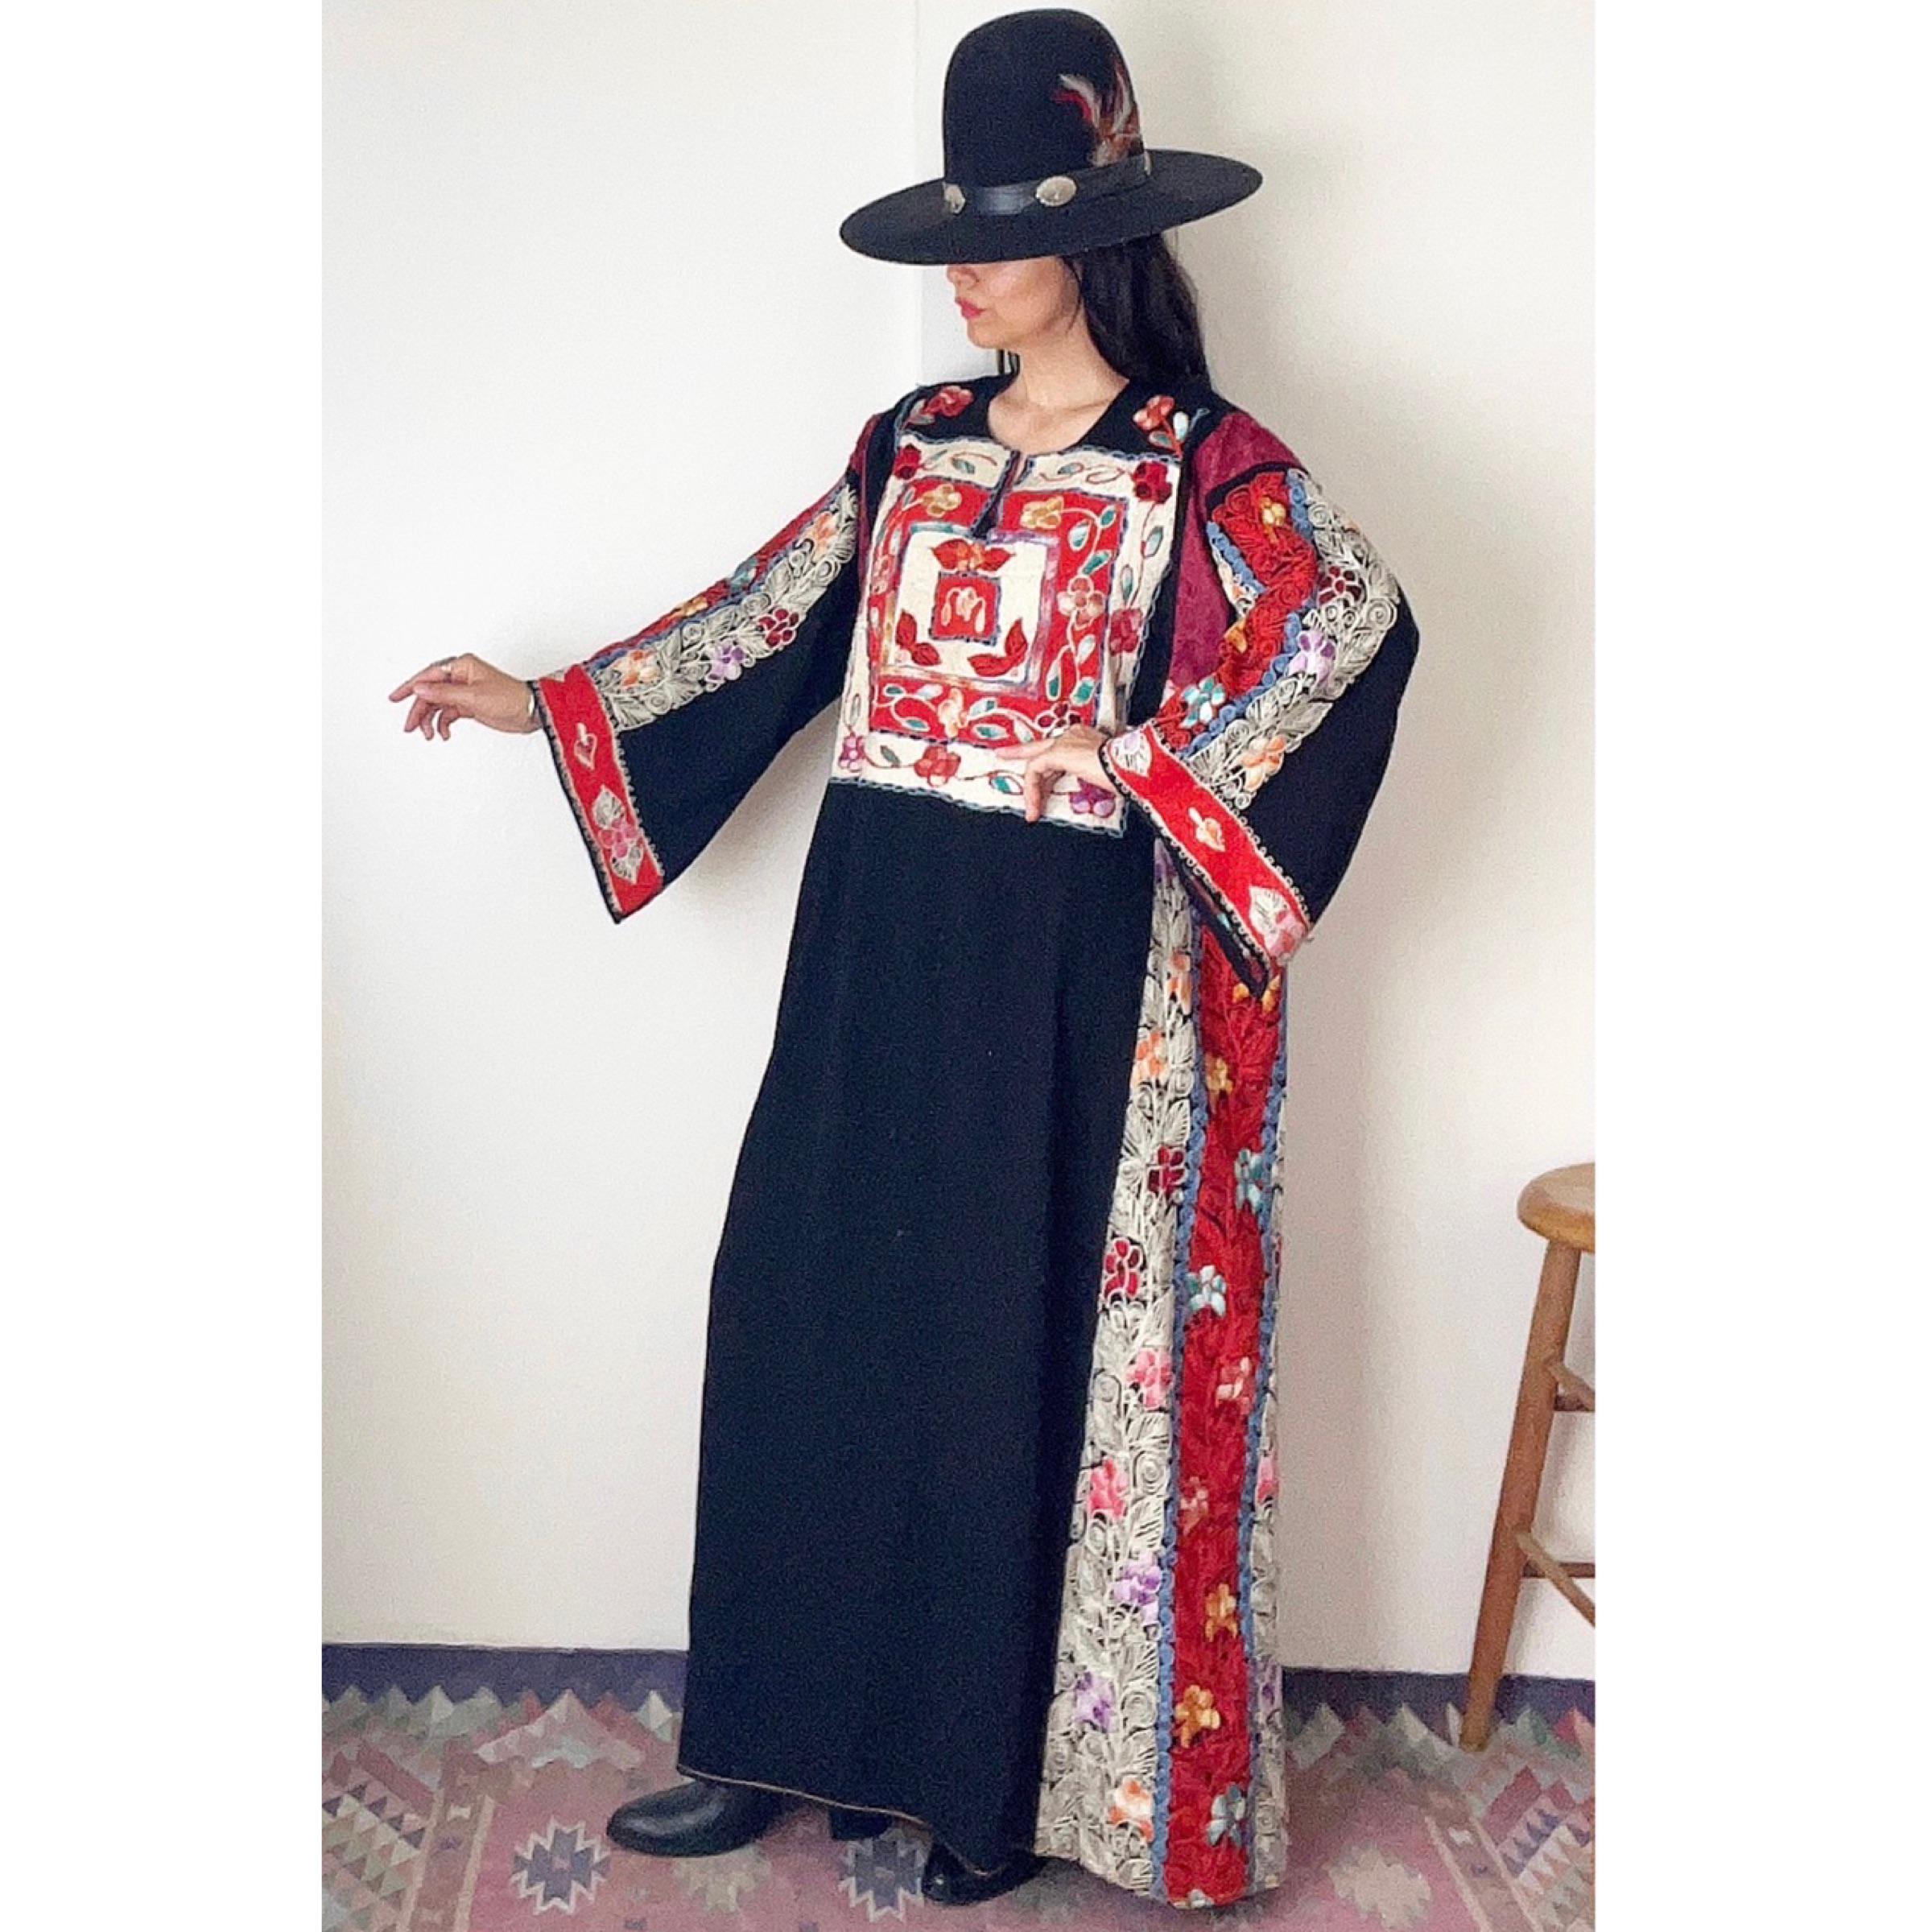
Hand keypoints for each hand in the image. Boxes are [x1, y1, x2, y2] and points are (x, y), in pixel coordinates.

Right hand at [387, 653, 540, 739]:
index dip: (410, 687)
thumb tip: (420, 689)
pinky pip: (449, 714)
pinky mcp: (470, 705)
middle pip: (430, 692)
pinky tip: (444, 734)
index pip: (428, 676)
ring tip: (429, 735)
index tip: (396, 698)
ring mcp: (465, 692)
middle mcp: (461, 677)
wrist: (530, 712)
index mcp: (461, 666)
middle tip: (410, 726)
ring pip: (438, 704)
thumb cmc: (509, 697)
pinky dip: (444, 724)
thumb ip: (443, 694)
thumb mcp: (472, 697)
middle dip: (419, 710)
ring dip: (431, 720)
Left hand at [990, 723, 1119, 822]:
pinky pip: (1034, 770)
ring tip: (1032, 811)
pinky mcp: (1057, 752)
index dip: (1048, 764)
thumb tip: (1107, 789)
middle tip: (1003, 754)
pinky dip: (1032, 790)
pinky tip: (1034, 807)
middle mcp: (1074, 735)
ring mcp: (1065, 742)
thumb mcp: (1109, 778)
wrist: (1133, 766)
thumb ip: (1098, 780)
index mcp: (1088, 739)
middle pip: (1042, 749)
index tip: (1042, 775)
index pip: (1060, 749)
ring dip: (1032, 789)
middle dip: (1020, 753)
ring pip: (1036, 763)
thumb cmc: (1129, 772)